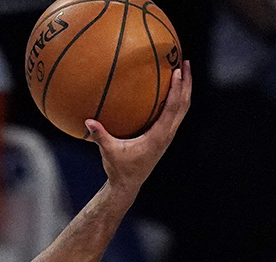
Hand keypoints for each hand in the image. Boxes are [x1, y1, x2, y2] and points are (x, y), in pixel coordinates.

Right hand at [86, 60, 191, 195]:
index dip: (177, 89)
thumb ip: (100, 136)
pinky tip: (170, 90)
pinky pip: (175, 114)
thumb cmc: (120, 169)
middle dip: (187, 84)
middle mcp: (167, 135)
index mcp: (158, 136)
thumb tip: (88, 120)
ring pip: (183, 109)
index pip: (172, 108)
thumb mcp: (109, 152)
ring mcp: (168, 135)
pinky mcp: (164, 136)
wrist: (128, 184)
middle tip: (185, 63)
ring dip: (185, 90)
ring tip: (183, 71)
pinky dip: (176, 99)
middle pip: (184, 105)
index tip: (178, 71)